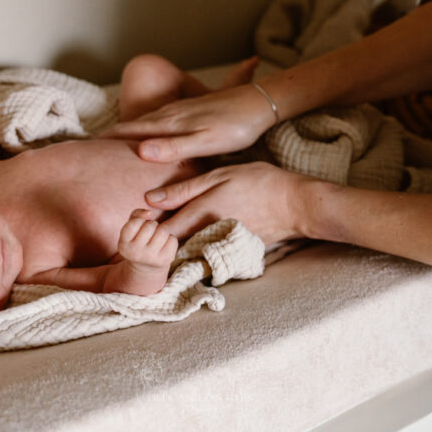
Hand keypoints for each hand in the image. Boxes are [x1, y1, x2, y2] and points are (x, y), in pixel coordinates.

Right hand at [102, 83, 277, 161]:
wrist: (260, 103)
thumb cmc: (235, 128)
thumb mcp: (205, 143)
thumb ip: (173, 147)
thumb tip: (140, 150)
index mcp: (172, 124)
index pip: (134, 132)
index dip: (113, 139)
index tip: (90, 147)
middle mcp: (173, 114)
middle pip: (137, 124)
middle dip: (115, 133)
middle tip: (92, 144)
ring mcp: (183, 110)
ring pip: (149, 120)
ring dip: (130, 128)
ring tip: (114, 136)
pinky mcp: (193, 109)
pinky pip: (161, 118)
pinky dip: (148, 124)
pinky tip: (151, 126)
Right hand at [117, 210, 178, 270]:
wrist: (146, 265)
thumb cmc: (138, 239)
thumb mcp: (132, 225)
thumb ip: (137, 214)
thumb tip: (150, 213)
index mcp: (123, 244)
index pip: (134, 223)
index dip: (140, 220)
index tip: (139, 227)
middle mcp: (135, 253)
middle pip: (150, 226)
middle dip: (152, 225)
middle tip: (149, 233)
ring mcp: (150, 258)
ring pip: (163, 232)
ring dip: (162, 231)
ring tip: (157, 238)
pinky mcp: (165, 261)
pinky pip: (172, 240)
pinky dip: (170, 239)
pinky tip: (164, 245)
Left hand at [150, 162, 313, 244]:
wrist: (295, 206)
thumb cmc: (258, 183)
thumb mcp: (219, 176)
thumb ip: (183, 189)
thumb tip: (148, 199)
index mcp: (199, 214)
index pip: (160, 232)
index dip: (145, 231)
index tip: (137, 225)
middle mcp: (205, 236)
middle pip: (170, 247)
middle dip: (156, 242)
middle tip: (146, 233)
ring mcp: (218, 248)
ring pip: (186, 253)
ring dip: (174, 247)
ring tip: (167, 237)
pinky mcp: (230, 254)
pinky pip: (204, 255)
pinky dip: (194, 249)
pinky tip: (196, 239)